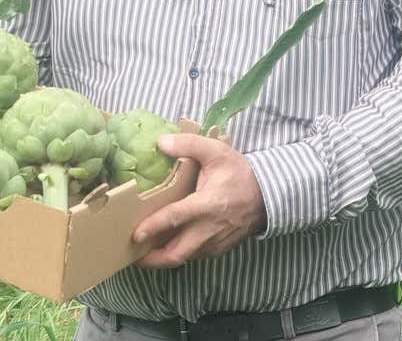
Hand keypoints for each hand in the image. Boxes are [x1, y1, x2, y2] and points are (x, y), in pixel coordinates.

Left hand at [132, 133, 265, 268]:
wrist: (268, 196)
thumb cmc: (240, 173)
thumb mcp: (217, 151)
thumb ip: (188, 144)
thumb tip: (161, 143)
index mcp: (207, 205)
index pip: (175, 218)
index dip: (154, 227)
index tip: (135, 234)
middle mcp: (209, 229)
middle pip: (176, 254)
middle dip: (152, 259)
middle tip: (133, 255)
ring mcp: (214, 243)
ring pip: (184, 258)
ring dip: (163, 257)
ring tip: (144, 251)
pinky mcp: (218, 249)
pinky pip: (194, 256)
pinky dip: (179, 253)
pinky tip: (167, 244)